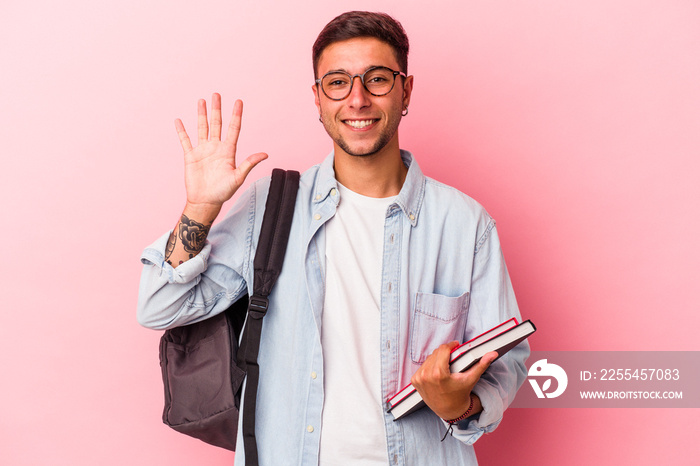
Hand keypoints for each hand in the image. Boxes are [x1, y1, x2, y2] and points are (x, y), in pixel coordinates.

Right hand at [175, 93, 267, 209]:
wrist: (206, 201)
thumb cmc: (223, 191)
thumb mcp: (238, 177)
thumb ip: (249, 163)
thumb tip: (265, 154)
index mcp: (228, 151)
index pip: (233, 128)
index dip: (236, 115)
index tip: (238, 101)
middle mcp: (216, 148)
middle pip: (217, 124)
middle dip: (217, 109)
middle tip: (217, 94)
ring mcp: (203, 151)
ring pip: (202, 128)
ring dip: (201, 114)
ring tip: (201, 101)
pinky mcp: (190, 156)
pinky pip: (185, 141)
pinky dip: (182, 131)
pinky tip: (179, 120)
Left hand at [410, 342, 497, 420]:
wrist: (449, 411)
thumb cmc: (461, 394)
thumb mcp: (471, 379)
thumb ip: (481, 365)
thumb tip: (492, 353)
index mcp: (439, 374)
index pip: (443, 349)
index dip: (450, 345)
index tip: (456, 345)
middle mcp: (426, 375)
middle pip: (436, 353)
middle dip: (445, 352)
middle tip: (453, 356)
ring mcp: (419, 378)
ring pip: (429, 358)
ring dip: (437, 358)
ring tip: (446, 363)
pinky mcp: (415, 381)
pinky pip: (423, 366)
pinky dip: (430, 366)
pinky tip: (437, 371)